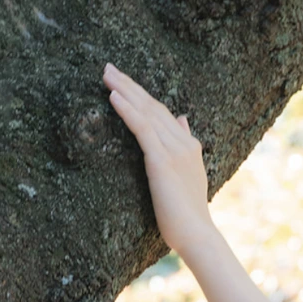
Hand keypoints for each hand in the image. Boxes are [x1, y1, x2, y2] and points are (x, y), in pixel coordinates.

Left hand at [102, 64, 212, 256]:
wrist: (197, 234)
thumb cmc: (187, 212)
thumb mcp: (188, 173)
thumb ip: (183, 143)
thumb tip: (181, 117)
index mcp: (188, 144)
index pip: (161, 111)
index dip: (140, 94)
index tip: (122, 80)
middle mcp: (183, 142)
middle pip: (152, 105)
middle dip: (129, 84)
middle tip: (107, 67)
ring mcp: (174, 150)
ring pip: (146, 112)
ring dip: (124, 90)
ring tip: (105, 75)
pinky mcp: (161, 161)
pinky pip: (142, 129)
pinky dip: (127, 111)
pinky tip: (113, 97)